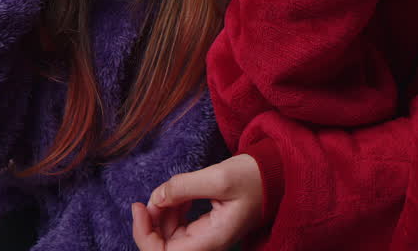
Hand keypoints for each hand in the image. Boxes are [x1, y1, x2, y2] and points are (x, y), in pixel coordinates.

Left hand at [131, 154, 263, 250]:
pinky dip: (171, 210)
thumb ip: (183, 187)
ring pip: (168, 236)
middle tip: (152, 195)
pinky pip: (178, 226)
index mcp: (213, 239)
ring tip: (169, 190)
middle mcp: (208, 244)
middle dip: (151, 222)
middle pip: (164, 247)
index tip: (140, 207)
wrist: (277, 173)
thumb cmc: (255, 177)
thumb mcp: (219, 176)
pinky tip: (177, 194)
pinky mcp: (205, 227)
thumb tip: (156, 198)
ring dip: (161, 214)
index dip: (144, 235)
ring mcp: (206, 237)